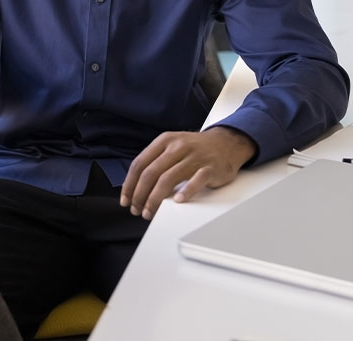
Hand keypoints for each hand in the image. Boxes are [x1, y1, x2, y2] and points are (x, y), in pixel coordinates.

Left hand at [121, 126, 255, 220]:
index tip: (126, 200)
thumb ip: (155, 161)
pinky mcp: (210, 168)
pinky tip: (178, 201)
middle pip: (151, 173)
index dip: (129, 184)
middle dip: (140, 195)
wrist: (226, 142)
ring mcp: (195, 157)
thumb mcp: (172, 146)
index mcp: (164, 141)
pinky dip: (186, 191)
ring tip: (150, 212)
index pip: (139, 163)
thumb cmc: (195, 149)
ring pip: (168, 178)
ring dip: (155, 199)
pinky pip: (196, 180)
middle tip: (137, 210)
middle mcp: (178, 147)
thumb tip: (135, 187)